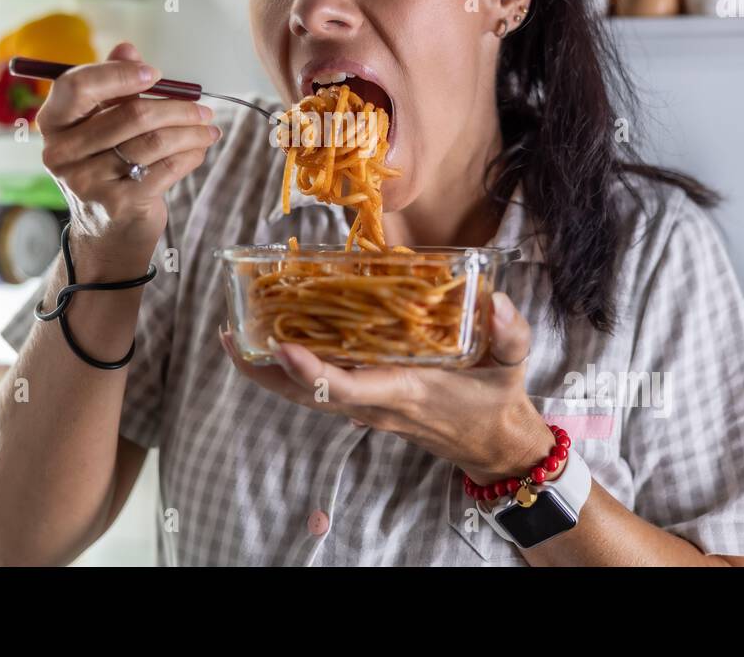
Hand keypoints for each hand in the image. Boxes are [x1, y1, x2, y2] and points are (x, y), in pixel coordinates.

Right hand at [37, 42, 220, 278]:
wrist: (106, 232)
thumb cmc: (106, 166)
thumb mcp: (101, 125)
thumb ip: (112, 86)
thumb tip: (127, 49)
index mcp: (52, 124)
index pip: (76, 87)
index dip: (118, 75)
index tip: (155, 74)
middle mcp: (62, 153)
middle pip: (129, 116)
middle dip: (176, 107)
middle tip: (203, 108)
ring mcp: (87, 182)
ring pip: (153, 143)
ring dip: (190, 131)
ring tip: (208, 128)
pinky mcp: (117, 204)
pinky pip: (165, 169)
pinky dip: (189, 155)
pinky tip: (199, 149)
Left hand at [219, 291, 554, 484]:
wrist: (494, 442)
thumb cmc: (497, 399)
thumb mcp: (513, 363)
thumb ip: (511, 333)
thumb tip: (498, 301)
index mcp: (406, 391)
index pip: (349, 387)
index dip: (311, 370)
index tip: (281, 346)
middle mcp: (377, 403)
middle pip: (309, 395)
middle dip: (267, 371)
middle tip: (230, 335)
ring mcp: (368, 407)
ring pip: (307, 395)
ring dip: (269, 371)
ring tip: (236, 336)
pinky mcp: (367, 402)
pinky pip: (319, 390)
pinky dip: (291, 370)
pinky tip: (273, 343)